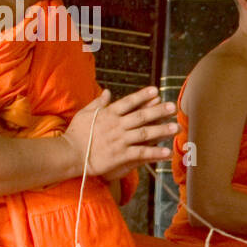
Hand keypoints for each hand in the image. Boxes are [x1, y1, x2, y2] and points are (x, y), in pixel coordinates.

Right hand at [62, 87, 177, 180]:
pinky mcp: (121, 155)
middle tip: (172, 107)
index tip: (156, 91)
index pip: (128, 102)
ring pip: (144, 133)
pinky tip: (167, 152)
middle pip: (141, 116)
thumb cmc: (76, 134)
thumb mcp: (85, 113)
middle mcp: (116, 125)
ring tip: (176, 127)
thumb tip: (107, 92)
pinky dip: (155, 152)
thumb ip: (98, 103)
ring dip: (162, 130)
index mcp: (108, 114)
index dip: (143, 96)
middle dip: (158, 111)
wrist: (69, 154)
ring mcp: (119, 140)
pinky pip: (141, 153)